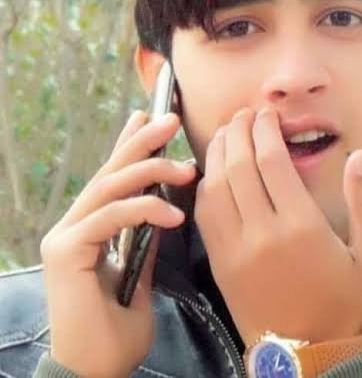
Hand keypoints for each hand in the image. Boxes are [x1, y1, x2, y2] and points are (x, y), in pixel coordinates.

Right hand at [40, 111, 196, 377]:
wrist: (97, 368)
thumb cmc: (118, 323)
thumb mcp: (141, 266)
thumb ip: (146, 232)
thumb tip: (166, 201)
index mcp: (94, 223)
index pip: (115, 174)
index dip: (132, 142)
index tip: (153, 116)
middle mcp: (76, 222)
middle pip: (112, 169)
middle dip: (143, 140)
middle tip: (171, 118)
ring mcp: (68, 234)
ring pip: (112, 185)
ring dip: (152, 171)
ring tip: (187, 169)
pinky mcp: (66, 251)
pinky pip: (110, 216)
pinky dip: (145, 209)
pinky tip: (174, 214)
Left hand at [194, 107, 361, 346]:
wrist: (309, 360)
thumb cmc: (348, 305)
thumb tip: (358, 155)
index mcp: (302, 227)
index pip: (273, 162)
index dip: (266, 130)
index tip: (266, 113)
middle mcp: (263, 233)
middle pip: (240, 166)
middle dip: (239, 132)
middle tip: (244, 113)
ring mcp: (236, 249)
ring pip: (216, 186)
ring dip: (218, 153)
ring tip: (228, 132)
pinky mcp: (220, 263)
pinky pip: (205, 214)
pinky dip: (205, 185)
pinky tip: (213, 170)